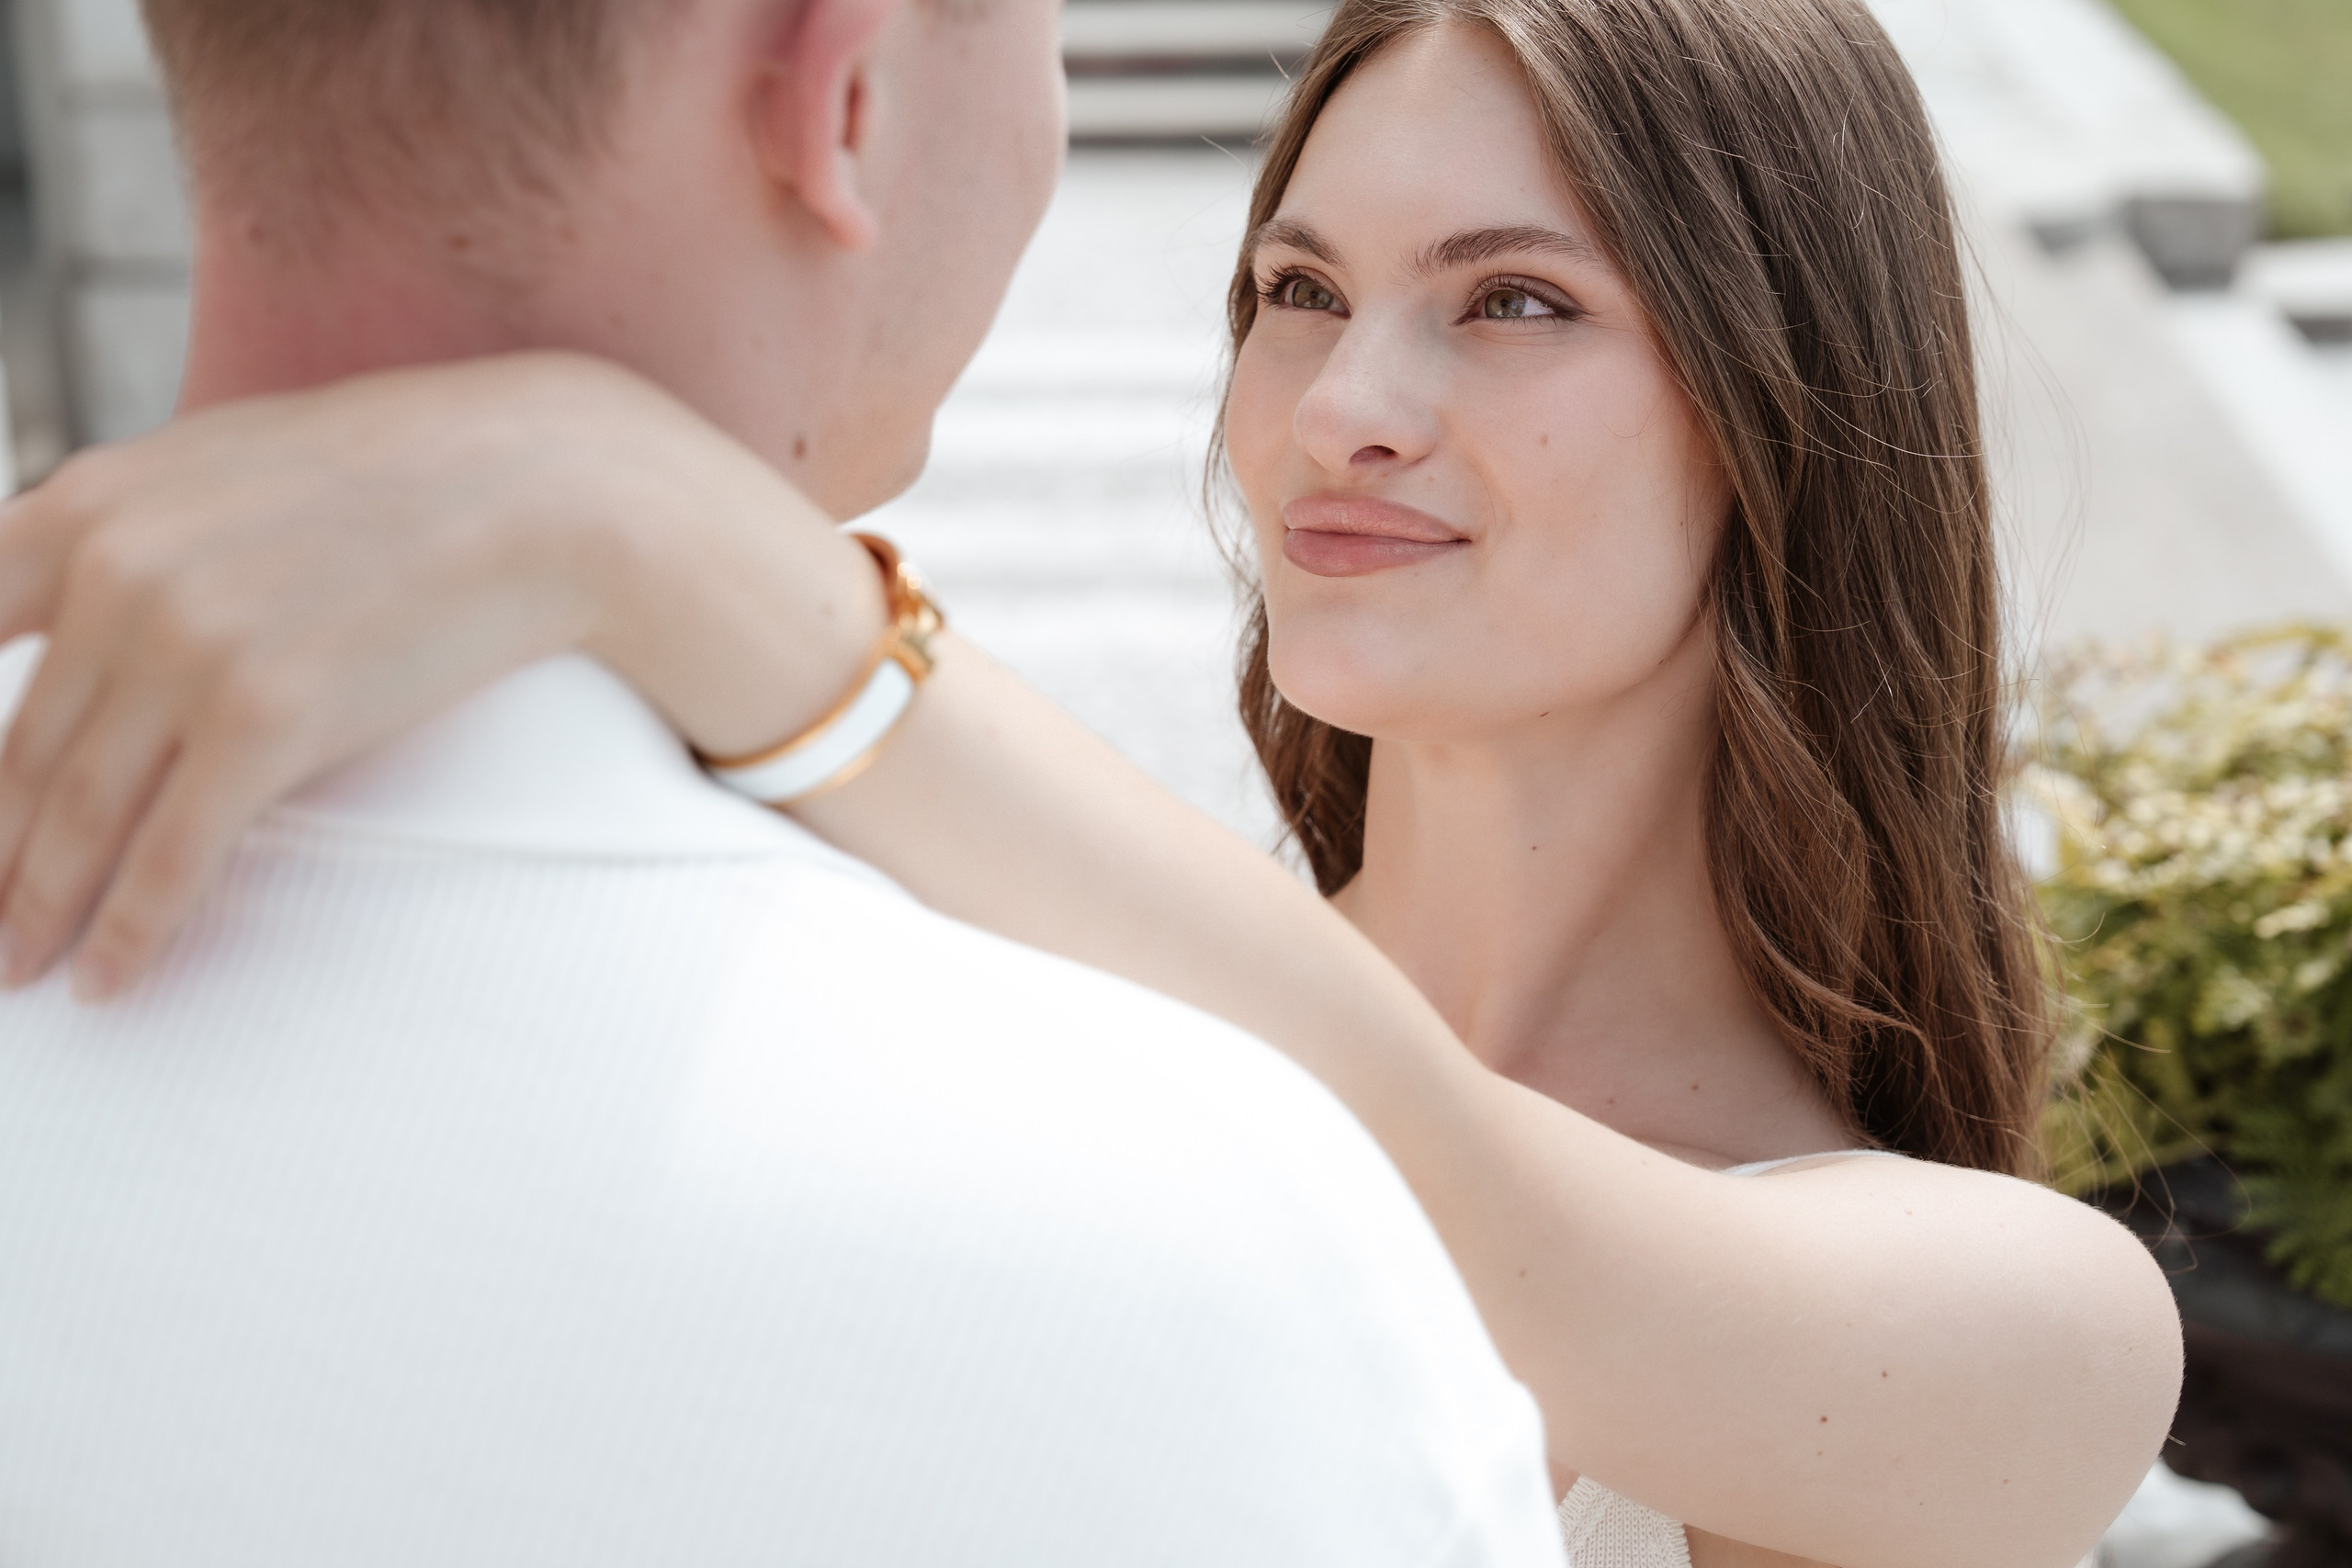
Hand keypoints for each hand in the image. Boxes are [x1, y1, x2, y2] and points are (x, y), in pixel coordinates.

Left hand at [0, 353, 880, 1000]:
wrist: (543, 486)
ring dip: (36, 909)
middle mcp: (117, 575)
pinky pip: (171, 853)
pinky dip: (129, 930)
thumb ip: (130, 529)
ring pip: (74, 817)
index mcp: (88, 504)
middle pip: (15, 753)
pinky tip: (105, 977)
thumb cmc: (400, 472)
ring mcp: (188, 649)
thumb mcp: (225, 462)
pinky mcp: (268, 721)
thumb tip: (69, 602)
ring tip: (19, 964)